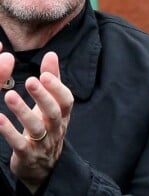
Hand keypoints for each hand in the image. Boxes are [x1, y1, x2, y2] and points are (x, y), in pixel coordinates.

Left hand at [0, 51, 73, 191]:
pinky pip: (19, 143)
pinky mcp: (27, 155)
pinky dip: (9, 131)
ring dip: (22, 111)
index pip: (66, 100)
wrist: (44, 166)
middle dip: (42, 96)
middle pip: (53, 112)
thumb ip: (53, 79)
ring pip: (35, 127)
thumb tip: (51, 54)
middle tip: (29, 80)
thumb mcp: (53, 103)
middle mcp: (56, 128)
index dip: (57, 88)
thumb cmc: (48, 126)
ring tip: (9, 95)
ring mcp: (42, 143)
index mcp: (63, 114)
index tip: (44, 74)